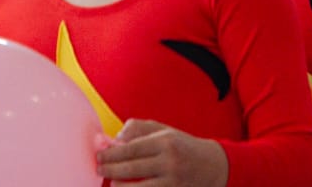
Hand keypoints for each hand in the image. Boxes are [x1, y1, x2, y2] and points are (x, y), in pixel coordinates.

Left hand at [96, 120, 229, 184]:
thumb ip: (139, 130)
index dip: (111, 154)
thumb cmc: (183, 147)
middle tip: (99, 169)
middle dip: (109, 170)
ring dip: (118, 185)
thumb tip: (114, 140)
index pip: (131, 148)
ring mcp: (171, 182)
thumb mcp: (165, 131)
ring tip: (112, 181)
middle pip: (129, 169)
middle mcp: (169, 162)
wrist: (213, 166)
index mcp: (166, 142)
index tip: (99, 156)